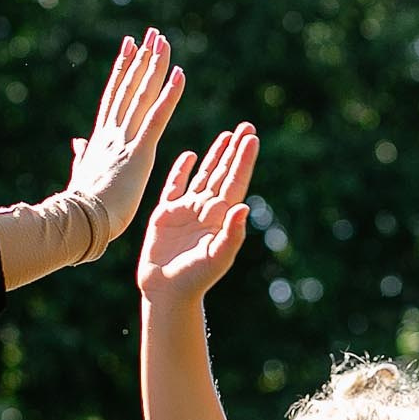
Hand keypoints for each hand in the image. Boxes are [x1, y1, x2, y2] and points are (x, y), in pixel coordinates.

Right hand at [64, 30, 184, 241]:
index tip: (130, 47)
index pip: (115, 97)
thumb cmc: (82, 208)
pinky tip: (179, 74)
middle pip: (129, 87)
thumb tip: (78, 141)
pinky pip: (157, 118)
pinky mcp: (139, 153)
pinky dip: (168, 96)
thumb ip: (82, 155)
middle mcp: (112, 132)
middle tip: (151, 33)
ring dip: (154, 66)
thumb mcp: (82, 174)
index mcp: (101, 139)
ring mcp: (125, 140)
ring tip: (163, 41)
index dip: (123, 70)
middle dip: (141, 58)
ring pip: (142, 95)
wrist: (80, 224)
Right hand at [135, 122, 258, 302]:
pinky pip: (175, 187)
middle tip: (247, 127)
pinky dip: (181, 171)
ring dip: (216, 155)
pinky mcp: (166, 214)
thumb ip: (232, 233)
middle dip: (235, 150)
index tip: (252, 138)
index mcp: (221, 218)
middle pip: (223, 173)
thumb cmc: (195, 279)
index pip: (235, 182)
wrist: (167, 292)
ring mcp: (187, 211)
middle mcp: (207, 211)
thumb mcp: (217, 257)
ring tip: (228, 134)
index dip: (243, 160)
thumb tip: (244, 207)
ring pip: (204, 175)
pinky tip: (190, 155)